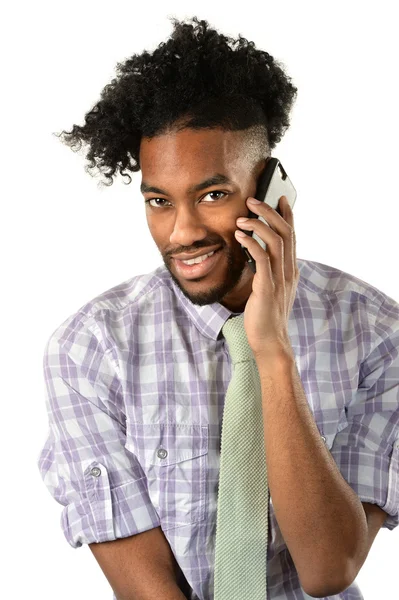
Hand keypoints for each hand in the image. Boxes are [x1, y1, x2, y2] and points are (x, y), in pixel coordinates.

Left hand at [235, 196, 298, 358]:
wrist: (270, 341)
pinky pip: (262, 259)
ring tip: (242, 217)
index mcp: (291, 270)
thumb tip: (258, 251)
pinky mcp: (267, 288)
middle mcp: (289, 271)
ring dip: (259, 224)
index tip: (280, 198)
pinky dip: (251, 243)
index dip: (288, 215)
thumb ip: (269, 270)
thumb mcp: (270, 288)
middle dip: (270, 212)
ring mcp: (280, 279)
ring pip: (276, 241)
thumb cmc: (265, 315)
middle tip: (254, 200)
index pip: (293, 236)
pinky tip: (240, 236)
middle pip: (286, 232)